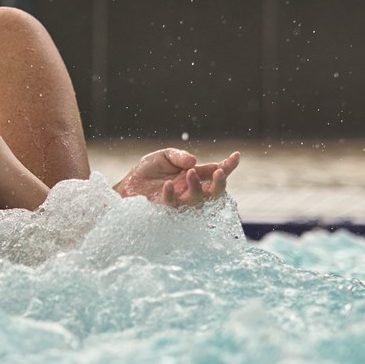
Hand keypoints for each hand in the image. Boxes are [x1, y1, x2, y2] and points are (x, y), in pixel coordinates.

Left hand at [114, 148, 239, 207]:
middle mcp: (190, 190)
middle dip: (220, 183)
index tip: (236, 156)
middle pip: (214, 192)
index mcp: (194, 175)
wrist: (127, 185)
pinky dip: (171, 195)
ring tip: (190, 173)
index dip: (228, 165)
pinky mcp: (165, 208)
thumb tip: (194, 161)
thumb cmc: (148, 170)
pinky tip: (168, 185)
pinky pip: (172, 204)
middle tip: (220, 172)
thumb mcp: (164, 156)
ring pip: (197, 200)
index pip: (215, 172)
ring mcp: (179, 200)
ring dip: (197, 187)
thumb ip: (179, 156)